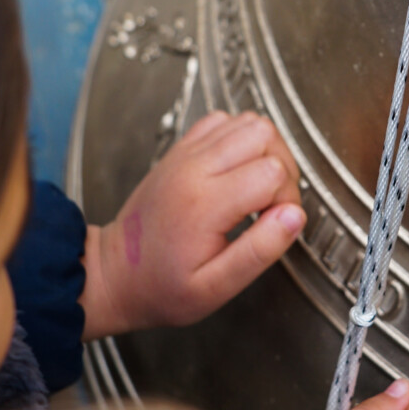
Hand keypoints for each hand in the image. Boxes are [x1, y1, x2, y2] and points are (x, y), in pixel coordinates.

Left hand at [82, 111, 304, 336]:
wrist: (114, 272)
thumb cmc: (163, 286)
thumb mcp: (215, 288)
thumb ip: (258, 251)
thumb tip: (293, 216)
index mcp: (204, 203)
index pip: (273, 172)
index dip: (288, 198)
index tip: (275, 224)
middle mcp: (194, 168)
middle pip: (264, 134)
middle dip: (283, 168)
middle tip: (271, 205)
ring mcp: (186, 153)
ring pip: (248, 122)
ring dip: (266, 151)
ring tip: (257, 188)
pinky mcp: (182, 149)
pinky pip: (224, 121)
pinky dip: (242, 139)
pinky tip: (238, 171)